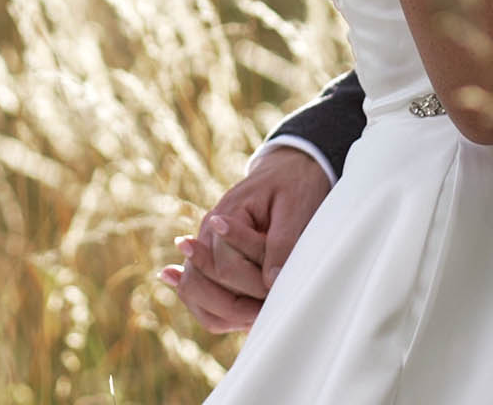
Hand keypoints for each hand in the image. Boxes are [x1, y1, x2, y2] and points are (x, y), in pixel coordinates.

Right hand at [156, 146, 330, 332]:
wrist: (288, 170)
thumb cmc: (294, 186)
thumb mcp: (295, 207)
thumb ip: (281, 243)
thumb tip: (271, 282)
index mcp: (224, 216)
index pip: (226, 267)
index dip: (254, 286)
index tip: (281, 291)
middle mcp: (207, 234)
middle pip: (201, 285)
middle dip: (237, 306)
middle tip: (269, 313)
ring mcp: (207, 248)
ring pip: (196, 295)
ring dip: (224, 313)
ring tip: (255, 322)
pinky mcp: (214, 260)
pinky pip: (203, 295)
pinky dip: (217, 311)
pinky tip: (235, 321)